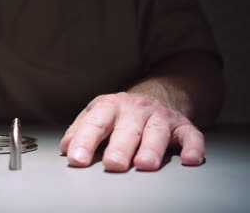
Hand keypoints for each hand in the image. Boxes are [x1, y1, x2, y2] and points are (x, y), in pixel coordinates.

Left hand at [59, 92, 204, 171]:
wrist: (156, 95)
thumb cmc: (121, 114)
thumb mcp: (97, 115)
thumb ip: (80, 130)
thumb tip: (65, 147)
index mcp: (109, 107)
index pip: (95, 124)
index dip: (84, 141)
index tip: (76, 158)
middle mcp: (135, 109)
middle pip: (127, 129)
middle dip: (119, 147)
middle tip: (112, 164)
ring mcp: (160, 116)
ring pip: (156, 132)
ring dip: (151, 148)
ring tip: (144, 165)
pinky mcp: (183, 125)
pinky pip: (191, 135)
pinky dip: (193, 147)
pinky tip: (190, 160)